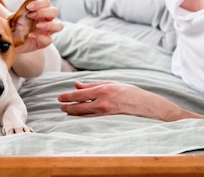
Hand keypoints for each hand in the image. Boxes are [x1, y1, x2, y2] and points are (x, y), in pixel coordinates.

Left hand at [15, 0, 63, 53]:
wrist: (9, 42)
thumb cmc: (13, 28)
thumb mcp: (13, 19)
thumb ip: (19, 13)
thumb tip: (22, 8)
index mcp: (39, 11)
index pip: (46, 3)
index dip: (40, 3)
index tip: (28, 7)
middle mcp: (45, 20)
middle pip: (54, 11)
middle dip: (43, 12)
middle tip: (31, 16)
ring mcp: (46, 31)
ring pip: (59, 26)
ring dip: (49, 24)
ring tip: (37, 26)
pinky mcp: (44, 42)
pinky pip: (49, 40)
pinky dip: (41, 37)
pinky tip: (31, 36)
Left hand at [58, 81, 180, 120]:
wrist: (144, 104)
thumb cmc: (127, 91)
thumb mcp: (109, 83)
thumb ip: (92, 85)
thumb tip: (76, 85)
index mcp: (102, 90)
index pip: (79, 95)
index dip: (67, 97)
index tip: (59, 97)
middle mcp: (102, 102)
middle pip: (78, 107)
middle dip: (67, 107)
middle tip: (60, 105)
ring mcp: (104, 113)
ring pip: (83, 115)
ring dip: (72, 113)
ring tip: (66, 111)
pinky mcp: (107, 119)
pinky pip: (90, 119)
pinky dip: (81, 117)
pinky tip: (76, 116)